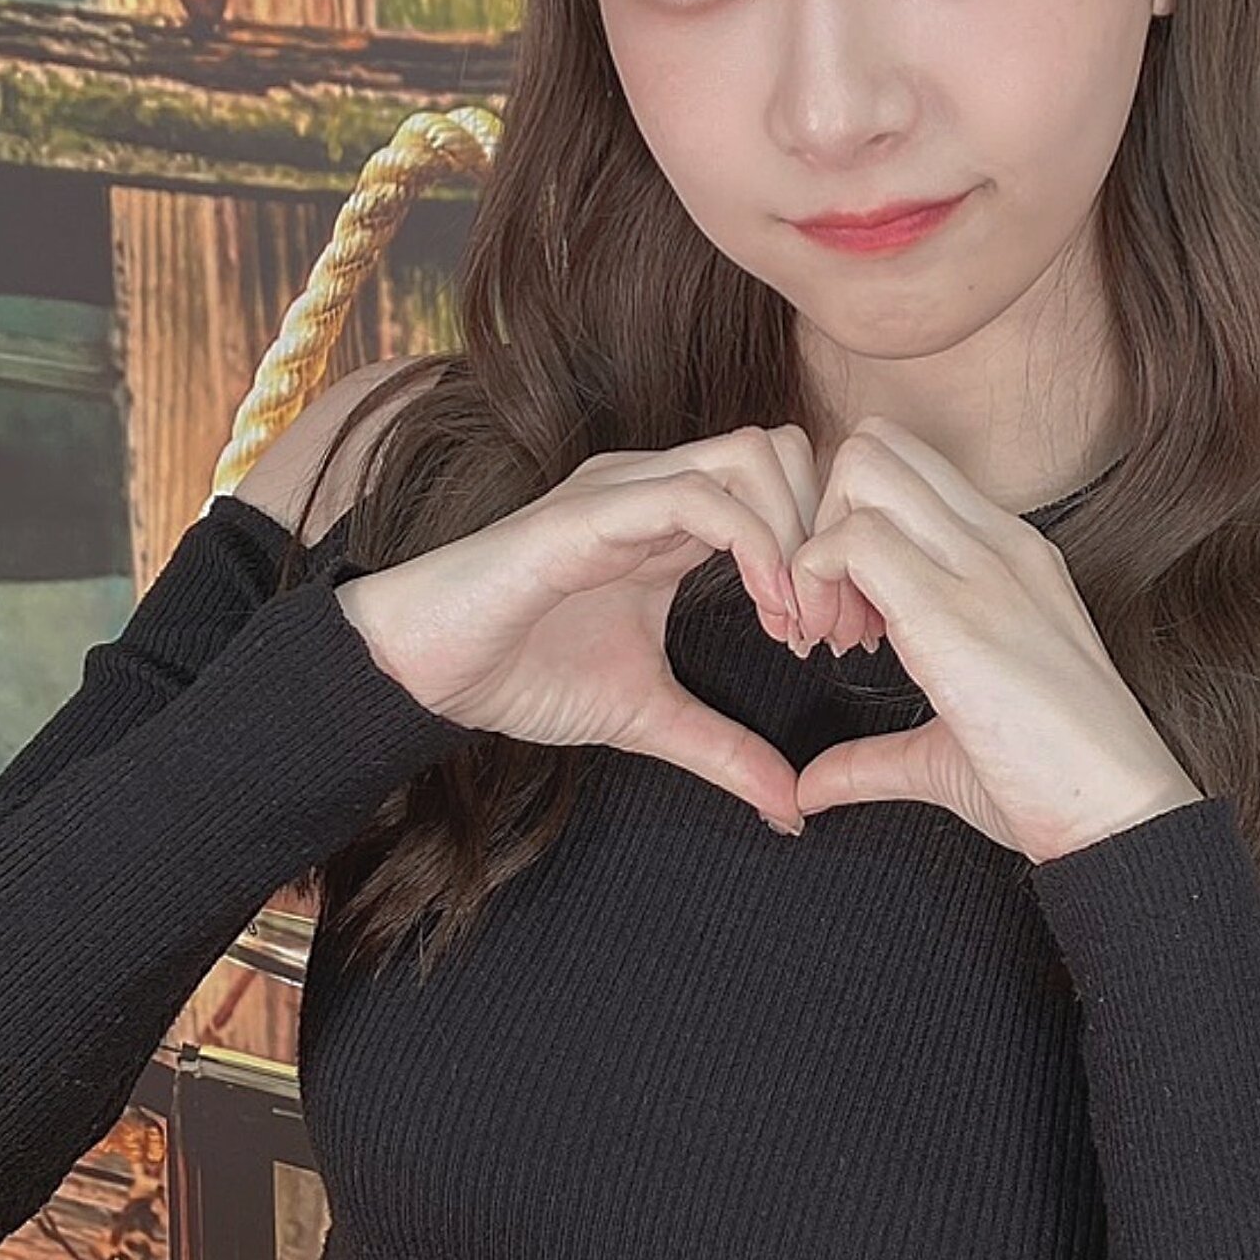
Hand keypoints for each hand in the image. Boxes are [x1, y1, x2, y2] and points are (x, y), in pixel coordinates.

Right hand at [336, 427, 880, 832]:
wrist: (425, 670)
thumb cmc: (522, 673)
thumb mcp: (647, 717)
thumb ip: (722, 750)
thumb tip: (793, 809)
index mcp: (674, 522)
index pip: (785, 485)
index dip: (826, 551)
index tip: (834, 637)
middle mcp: (656, 489)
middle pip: (785, 450)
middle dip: (825, 533)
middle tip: (824, 627)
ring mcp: (625, 492)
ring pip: (752, 456)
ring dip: (794, 535)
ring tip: (793, 622)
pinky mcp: (591, 514)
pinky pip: (696, 495)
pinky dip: (752, 542)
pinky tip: (764, 608)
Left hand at [784, 419, 1203, 861]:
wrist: (1120, 814)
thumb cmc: (1051, 785)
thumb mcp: (946, 753)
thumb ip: (873, 756)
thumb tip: (811, 788)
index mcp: (1009, 558)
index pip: (907, 470)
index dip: (849, 524)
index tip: (845, 613)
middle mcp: (998, 543)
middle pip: (877, 446)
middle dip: (821, 515)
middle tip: (823, 609)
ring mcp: (981, 568)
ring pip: (863, 470)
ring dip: (815, 544)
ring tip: (826, 632)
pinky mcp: (954, 613)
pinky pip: (855, 540)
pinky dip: (813, 580)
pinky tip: (830, 646)